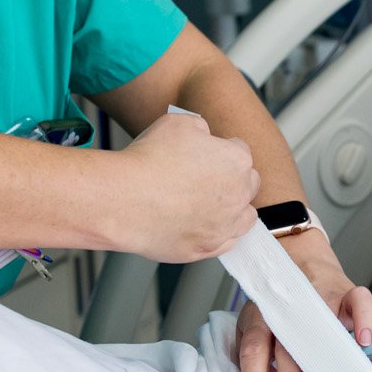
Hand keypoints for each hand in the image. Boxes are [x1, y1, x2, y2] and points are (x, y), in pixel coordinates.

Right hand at [111, 110, 259, 260]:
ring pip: (244, 218)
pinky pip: (225, 243)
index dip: (222, 150)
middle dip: (233, 179)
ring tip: (209, 205)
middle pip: (248, 185)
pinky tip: (200, 226)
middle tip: (208, 178)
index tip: (208, 155)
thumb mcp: (177, 122)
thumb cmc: (148, 161)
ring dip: (233, 210)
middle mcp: (238, 195)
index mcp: (236, 160)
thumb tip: (203, 135)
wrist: (124, 200)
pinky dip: (217, 234)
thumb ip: (200, 128)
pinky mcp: (207, 248)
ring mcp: (224, 226)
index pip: (241, 151)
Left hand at [236, 227, 371, 371]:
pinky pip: (359, 301)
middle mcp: (287, 308)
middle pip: (285, 342)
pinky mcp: (345, 291)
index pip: (253, 348)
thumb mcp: (257, 327)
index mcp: (261, 319)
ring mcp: (318, 297)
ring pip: (319, 325)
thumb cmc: (278, 303)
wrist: (297, 256)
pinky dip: (364, 319)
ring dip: (324, 355)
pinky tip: (364, 340)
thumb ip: (257, 361)